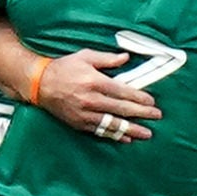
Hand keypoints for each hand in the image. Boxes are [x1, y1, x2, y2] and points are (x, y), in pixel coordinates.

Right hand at [28, 48, 160, 141]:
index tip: (152, 101)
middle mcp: (91, 100)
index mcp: (94, 82)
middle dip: (142, 114)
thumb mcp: (85, 56)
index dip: (139, 97)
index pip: (122, 92)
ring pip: (113, 124)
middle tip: (157, 116)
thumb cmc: (64, 68)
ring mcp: (85, 114)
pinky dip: (114, 136)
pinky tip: (126, 139)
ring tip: (146, 134)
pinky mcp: (79, 123)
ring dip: (131, 129)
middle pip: (121, 109)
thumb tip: (126, 58)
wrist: (40, 84)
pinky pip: (100, 131)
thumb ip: (107, 59)